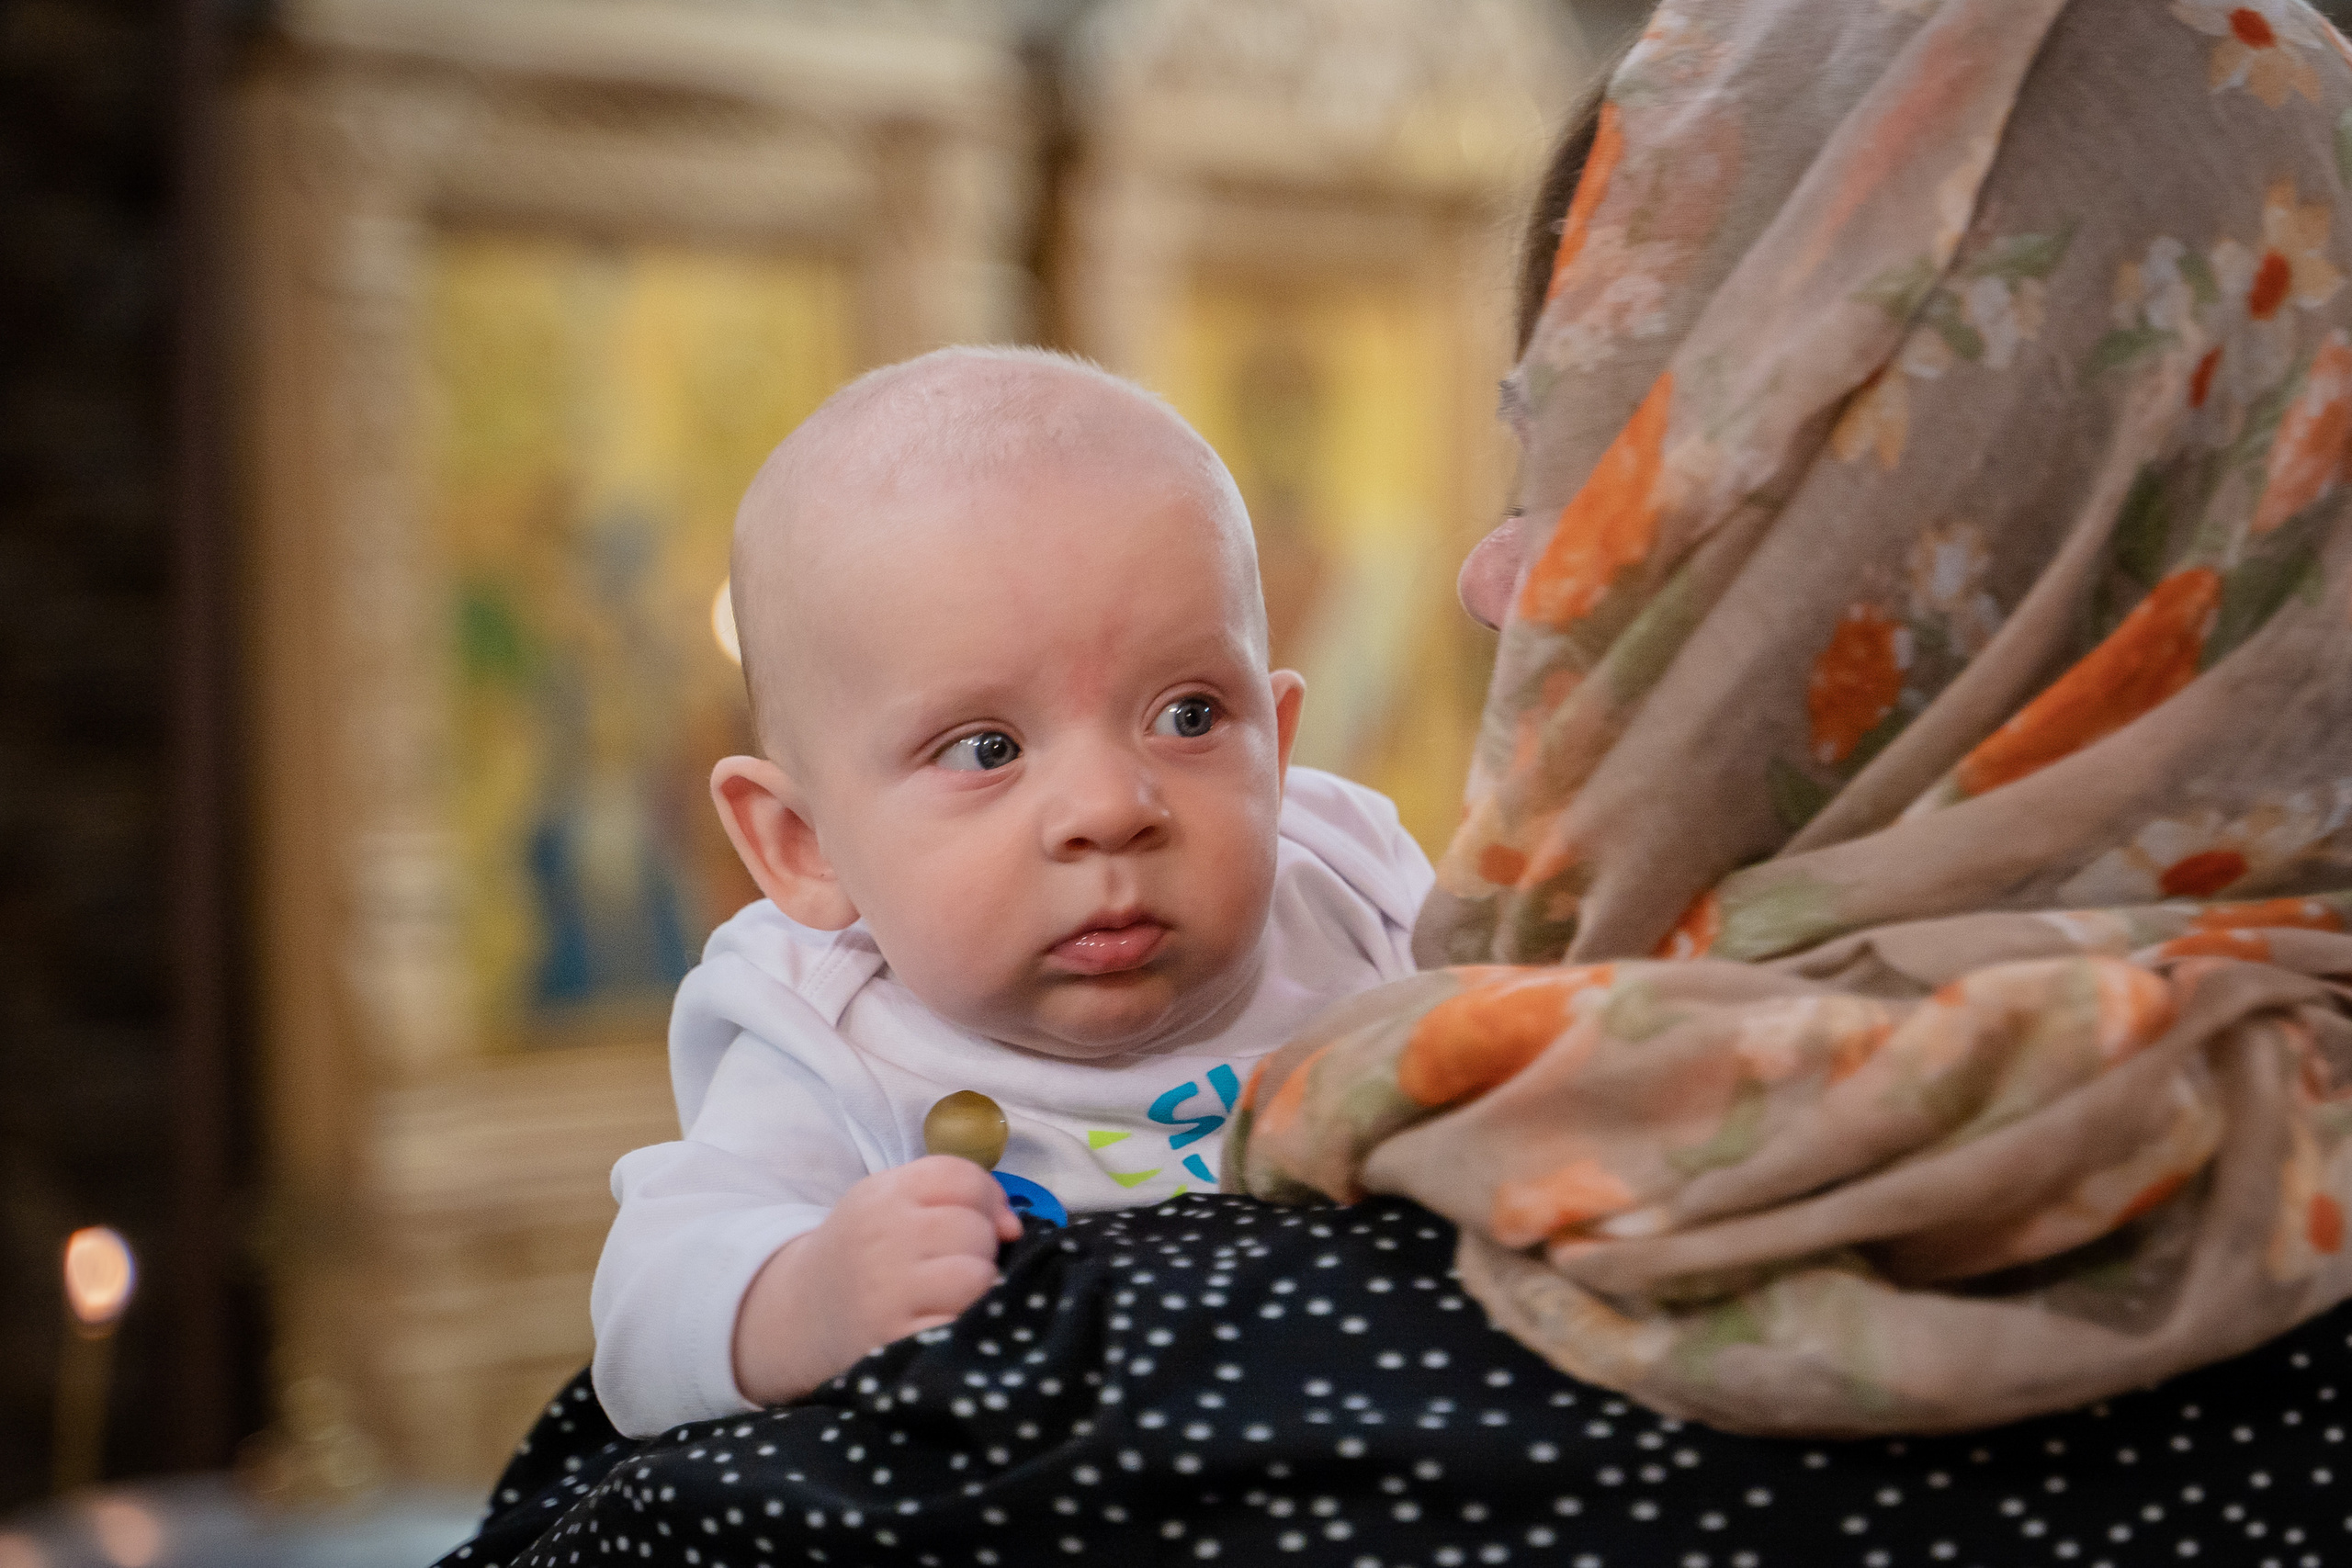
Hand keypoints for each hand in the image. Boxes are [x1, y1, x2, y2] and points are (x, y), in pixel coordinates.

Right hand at [732, 1155, 1021, 1405]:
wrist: (797, 1318)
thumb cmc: (863, 1256)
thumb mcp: (890, 1205)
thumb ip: (954, 1193)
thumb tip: (1014, 1226)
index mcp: (881, 1195)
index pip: (962, 1177)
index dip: (985, 1200)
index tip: (977, 1223)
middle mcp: (880, 1236)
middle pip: (975, 1228)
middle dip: (978, 1249)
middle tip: (948, 1267)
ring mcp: (885, 1292)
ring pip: (977, 1275)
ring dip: (975, 1289)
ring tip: (945, 1295)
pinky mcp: (894, 1341)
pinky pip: (961, 1322)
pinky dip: (961, 1324)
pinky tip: (938, 1322)